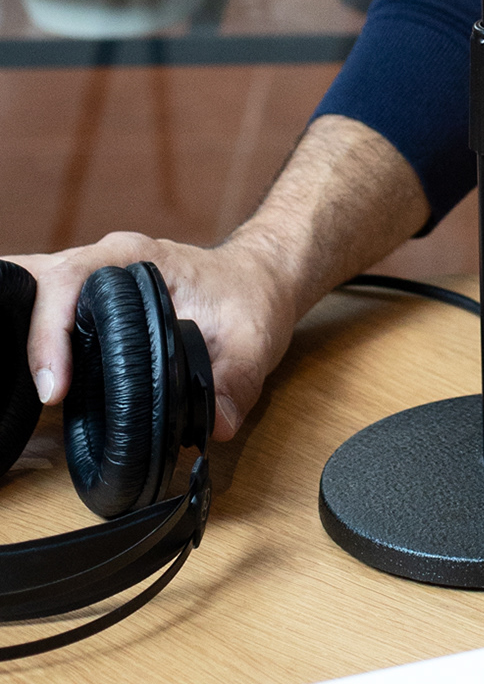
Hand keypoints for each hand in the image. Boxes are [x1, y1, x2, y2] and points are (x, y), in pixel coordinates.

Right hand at [5, 231, 298, 442]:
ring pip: (35, 292)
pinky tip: (26, 375)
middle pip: (39, 282)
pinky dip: (29, 337)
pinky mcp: (89, 303)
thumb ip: (237, 381)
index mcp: (137, 258)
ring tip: (10, 385)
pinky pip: (45, 311)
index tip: (56, 388)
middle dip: (20, 329)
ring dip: (18, 331)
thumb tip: (215, 425)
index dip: (51, 331)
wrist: (258, 277)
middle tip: (30, 392)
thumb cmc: (250, 296)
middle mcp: (106, 262)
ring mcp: (93, 279)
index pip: (70, 279)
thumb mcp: (254, 338)